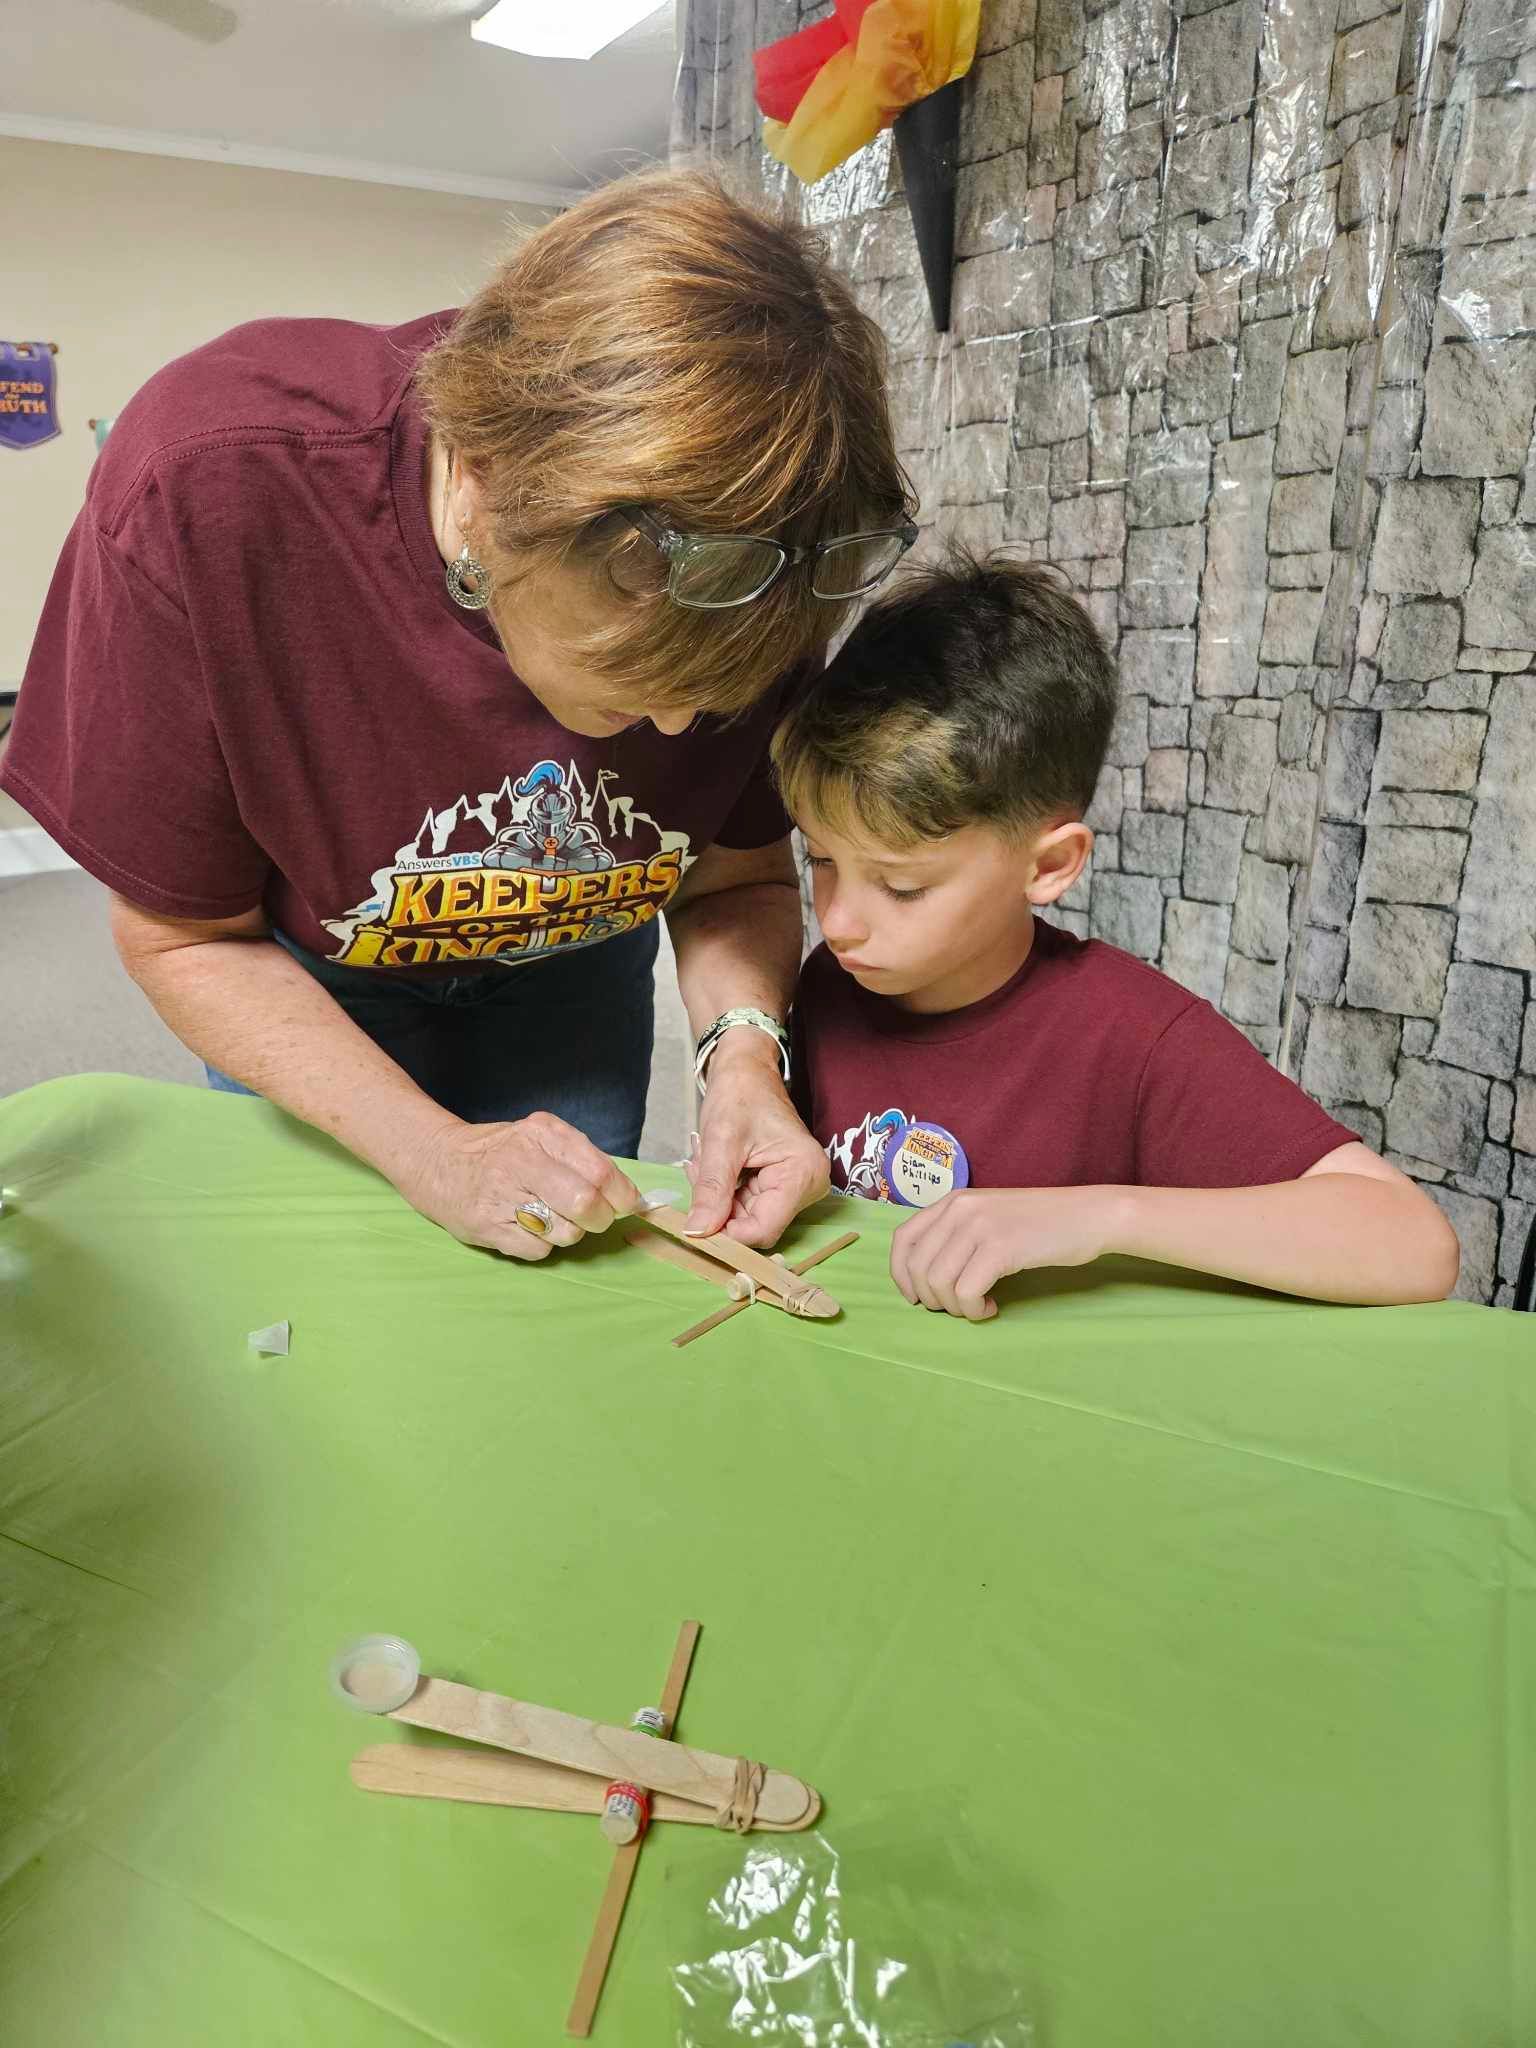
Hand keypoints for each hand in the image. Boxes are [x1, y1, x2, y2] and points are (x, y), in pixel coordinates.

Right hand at [398, 1112, 639, 1260]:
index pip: (601, 1171)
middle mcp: (522, 1161)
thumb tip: (626, 1194)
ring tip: (549, 1216)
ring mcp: (502, 1196)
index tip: (626, 1203)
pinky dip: (542, 1245)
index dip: (622, 1195)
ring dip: (568, 1232)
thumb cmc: (501, 1151)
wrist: (437, 1161)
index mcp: (542, 1134)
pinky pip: (539, 1250)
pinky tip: (526, 1226)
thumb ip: (580, 1158)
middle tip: (594, 1217)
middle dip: (600, 1218)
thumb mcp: (540, 1137)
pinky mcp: (487, 1227)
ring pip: (565, 1233)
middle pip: (585, 1204)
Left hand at [683, 1036, 828, 1246]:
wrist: (746, 1070)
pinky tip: (712, 1165)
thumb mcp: (721, 1140)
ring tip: (704, 1160)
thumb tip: (697, 1231)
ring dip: (715, 1197)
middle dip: (717, 1209)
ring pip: (743, 1218)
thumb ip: (711, 1189)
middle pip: (753, 1226)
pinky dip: (720, 1191)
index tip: (692, 1225)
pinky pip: (743, 1206)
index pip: (763, 1229)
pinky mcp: (778, 1187)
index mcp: (803, 1173)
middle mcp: (807, 1186)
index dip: (726, 1234)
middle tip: (697, 1171)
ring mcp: (793, 1188)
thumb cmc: (740, 1092)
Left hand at [890, 1187, 1120, 1320]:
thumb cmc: (1041, 1223)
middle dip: (931, 1299)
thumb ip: (957, 1234)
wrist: (1088, 1216)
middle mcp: (959, 1209)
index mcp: (953, 1201)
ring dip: (955, 1307)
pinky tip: (991, 1307)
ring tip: (978, 1306)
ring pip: (938, 1283)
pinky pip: (966, 1292)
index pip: (903, 1240)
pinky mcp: (1000, 1248)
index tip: (916, 1297)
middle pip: (917, 1267)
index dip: (901, 1275)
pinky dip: (974, 1310)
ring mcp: (979, 1226)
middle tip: (957, 1307)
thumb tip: (925, 1277)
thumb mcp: (989, 1217)